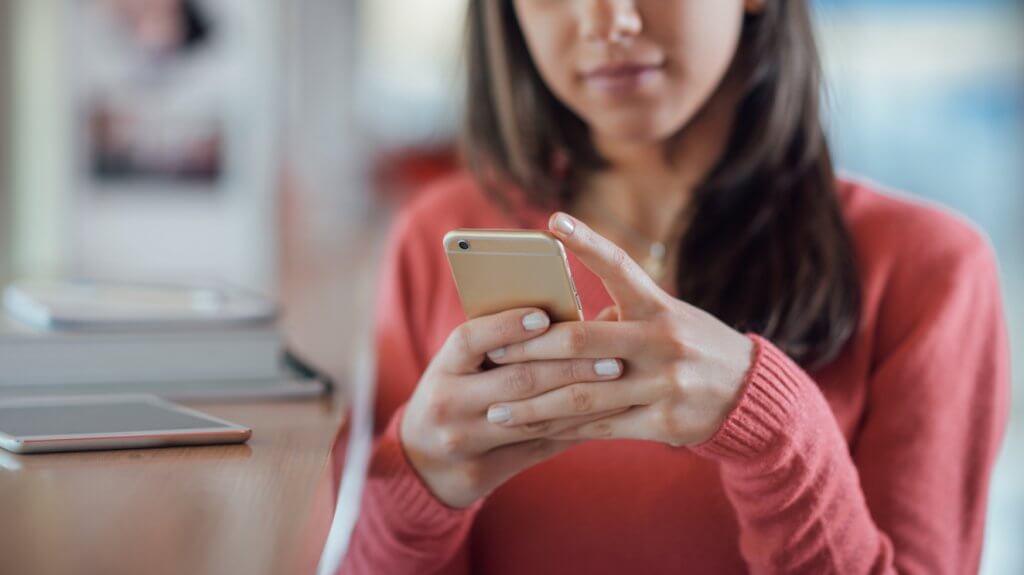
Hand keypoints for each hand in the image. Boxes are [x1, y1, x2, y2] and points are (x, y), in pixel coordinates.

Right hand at [400, 307, 626, 507]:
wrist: (420, 462)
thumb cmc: (455, 395)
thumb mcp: (462, 367)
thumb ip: (505, 343)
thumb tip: (574, 310)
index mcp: (442, 367)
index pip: (470, 339)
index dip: (506, 325)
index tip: (545, 316)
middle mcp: (448, 403)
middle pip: (515, 381)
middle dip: (569, 367)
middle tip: (612, 357)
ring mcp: (462, 441)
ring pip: (533, 419)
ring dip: (582, 400)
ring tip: (618, 385)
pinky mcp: (480, 472)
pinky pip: (537, 450)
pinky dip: (574, 430)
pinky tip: (605, 417)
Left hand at [482, 213, 755, 447]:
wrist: (747, 394)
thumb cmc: (689, 345)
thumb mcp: (664, 318)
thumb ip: (617, 316)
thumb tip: (553, 321)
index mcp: (660, 307)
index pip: (620, 266)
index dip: (587, 242)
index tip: (553, 220)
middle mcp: (663, 342)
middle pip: (583, 343)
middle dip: (531, 350)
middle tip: (492, 353)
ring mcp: (665, 385)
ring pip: (584, 395)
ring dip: (534, 404)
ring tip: (495, 408)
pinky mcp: (664, 423)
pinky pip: (600, 427)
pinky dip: (561, 430)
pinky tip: (531, 431)